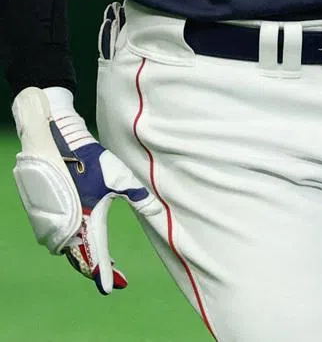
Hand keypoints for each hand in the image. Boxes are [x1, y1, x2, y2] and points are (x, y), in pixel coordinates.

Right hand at [11, 86, 161, 293]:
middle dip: (98, 268)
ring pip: (71, 249)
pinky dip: (75, 244)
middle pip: (82, 258)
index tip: (112, 289)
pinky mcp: (48, 216)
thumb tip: (160, 212)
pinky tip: (85, 241)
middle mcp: (68, 228)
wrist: (57, 145)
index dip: (105, 274)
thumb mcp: (119, 177)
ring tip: (104, 262)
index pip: (97, 257)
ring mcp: (54, 224)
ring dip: (86, 256)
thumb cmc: (89, 161)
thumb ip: (139, 197)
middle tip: (115, 276)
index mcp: (87, 221)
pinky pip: (63, 239)